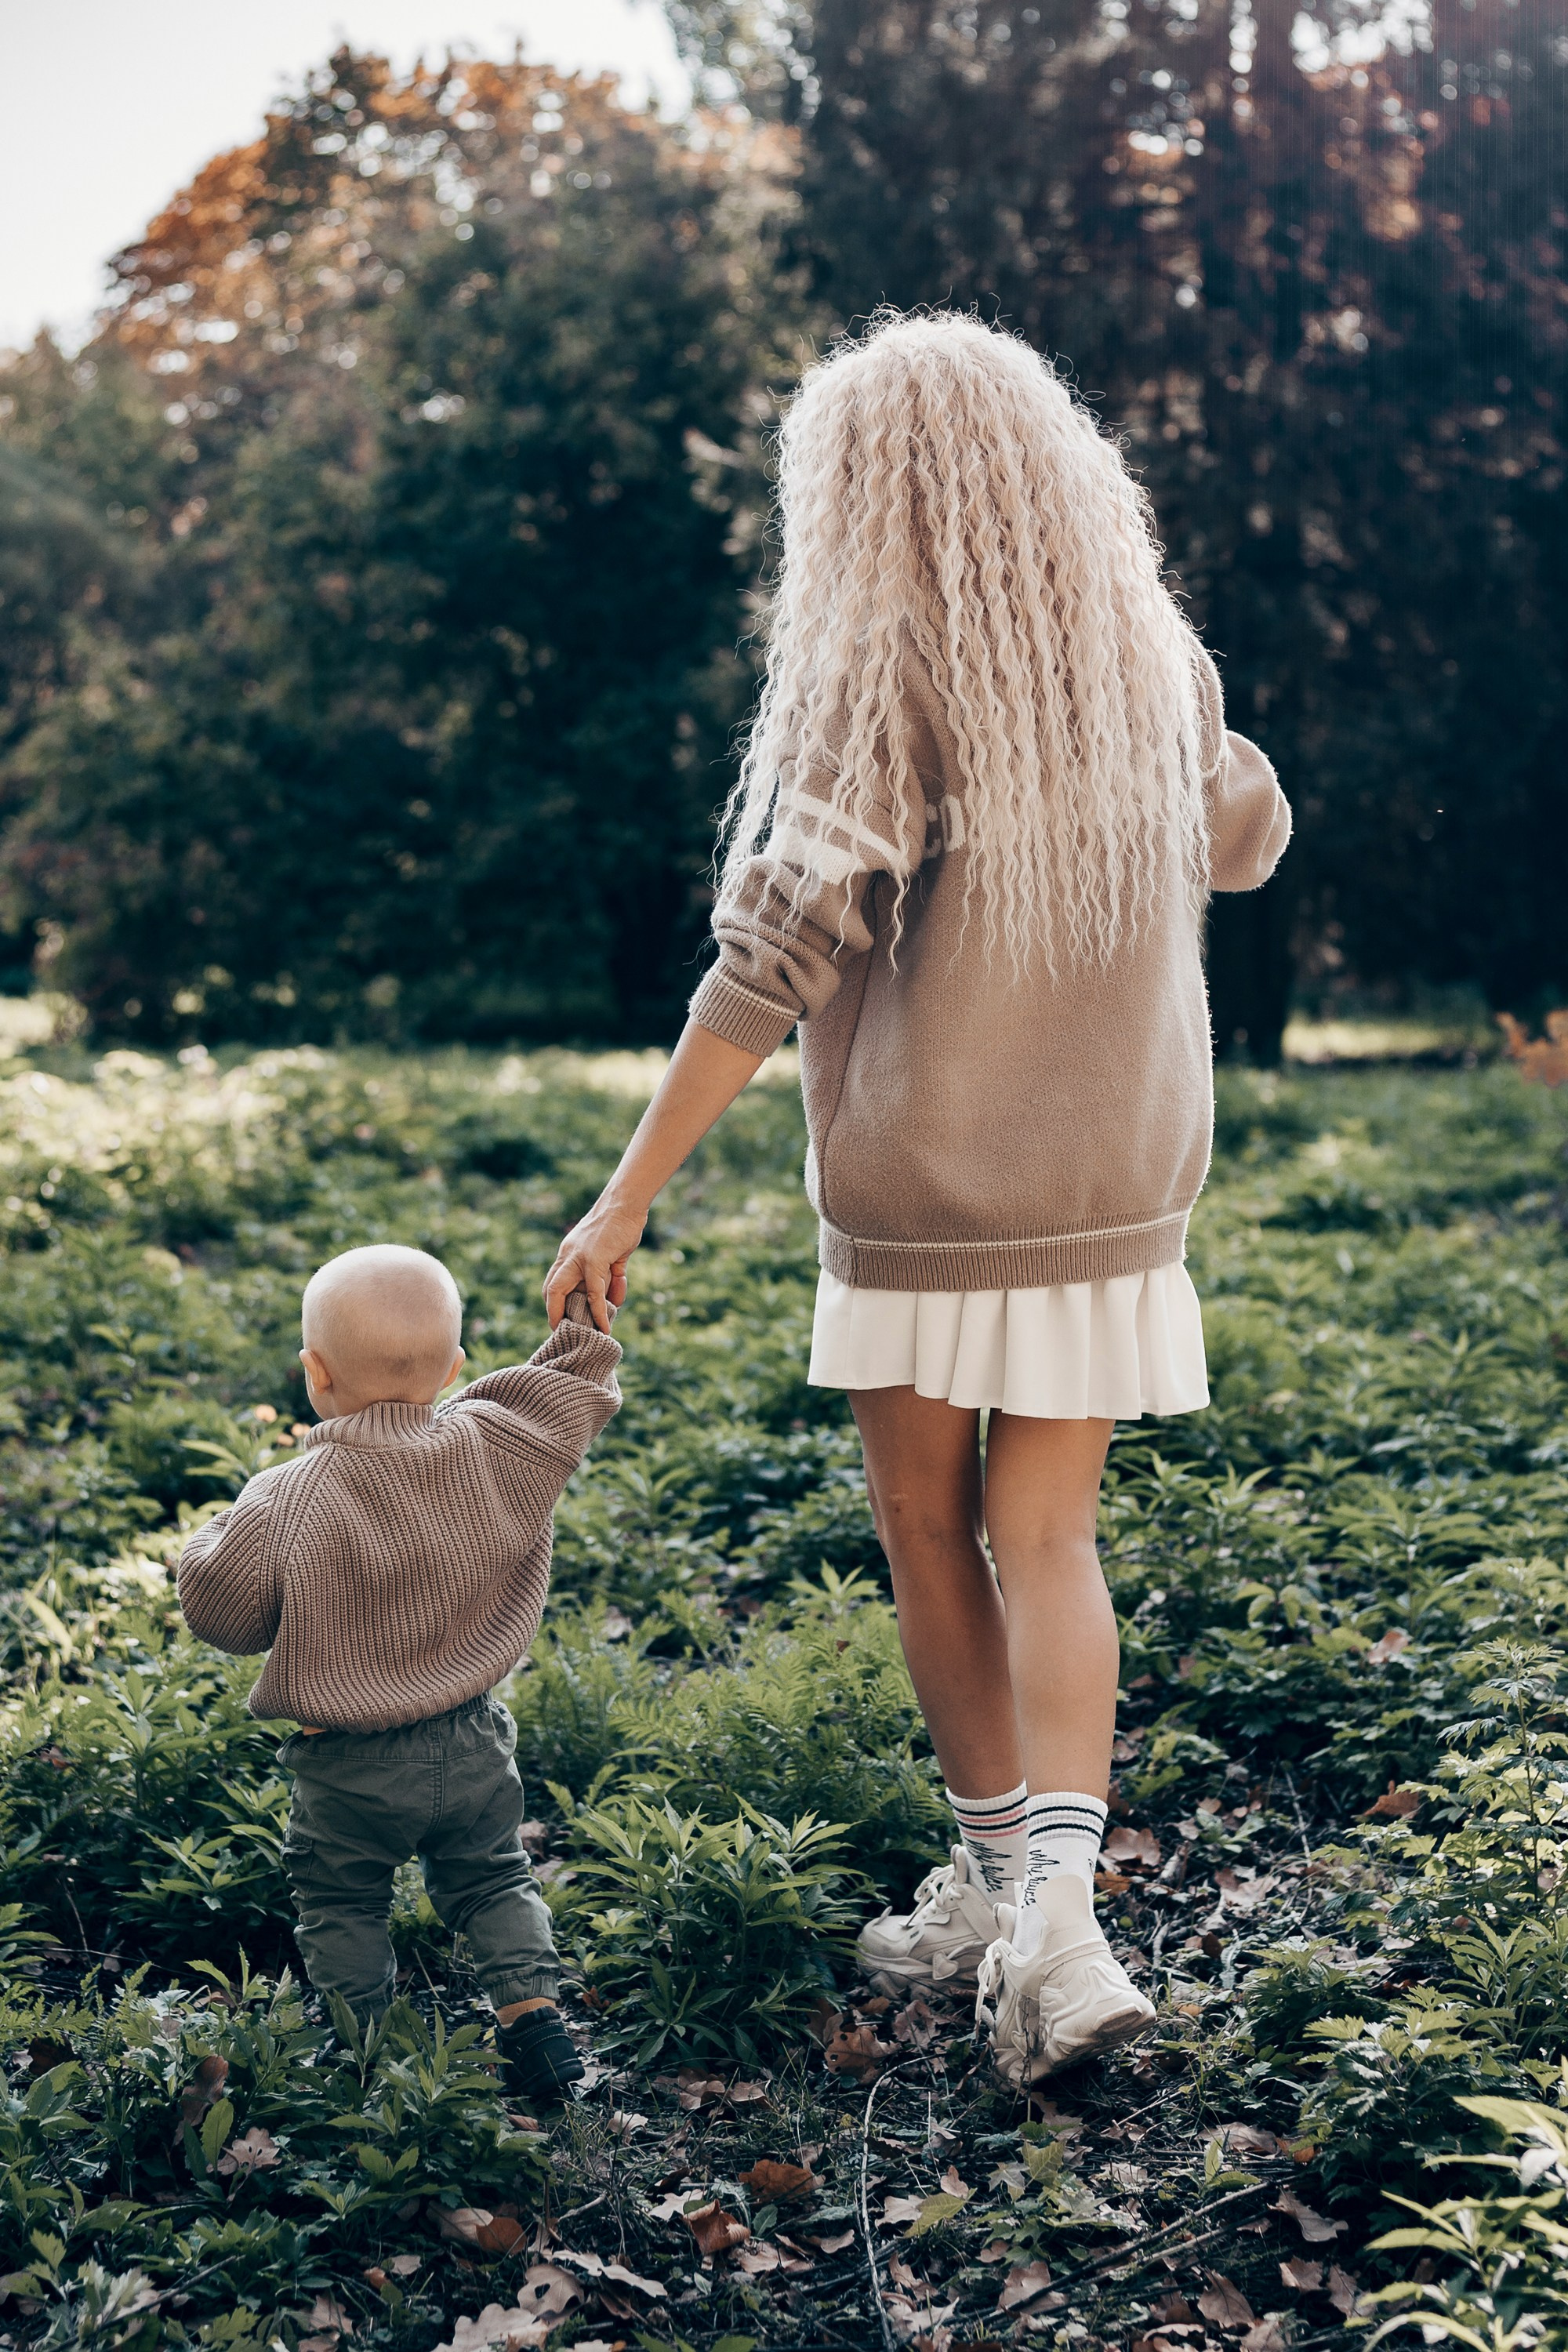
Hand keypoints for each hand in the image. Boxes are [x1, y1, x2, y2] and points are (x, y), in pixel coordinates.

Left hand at [544, 1192, 646, 1331]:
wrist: (626, 1203)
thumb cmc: (621, 1225)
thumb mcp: (612, 1254)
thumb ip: (610, 1276)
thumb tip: (613, 1301)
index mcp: (569, 1253)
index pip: (553, 1282)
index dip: (554, 1303)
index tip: (561, 1319)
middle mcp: (568, 1256)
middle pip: (550, 1289)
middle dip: (554, 1313)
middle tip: (565, 1331)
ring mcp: (579, 1257)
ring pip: (565, 1293)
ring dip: (576, 1316)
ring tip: (591, 1333)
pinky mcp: (594, 1260)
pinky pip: (594, 1293)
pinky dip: (597, 1312)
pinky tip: (604, 1327)